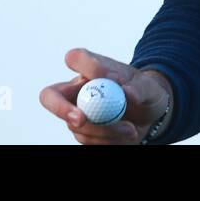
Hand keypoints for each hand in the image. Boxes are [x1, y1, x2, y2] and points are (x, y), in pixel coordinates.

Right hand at [39, 47, 173, 143]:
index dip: (82, 64)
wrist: (150, 115)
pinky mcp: (83, 134)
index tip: (105, 76)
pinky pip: (87, 142)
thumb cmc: (146, 93)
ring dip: (103, 131)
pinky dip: (107, 141)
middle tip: (81, 120)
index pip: (76, 58)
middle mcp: (77, 90)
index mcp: (91, 69)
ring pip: (75, 125)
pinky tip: (124, 135)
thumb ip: (140, 87)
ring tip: (130, 129)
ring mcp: (76, 113)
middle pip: (50, 95)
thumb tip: (127, 93)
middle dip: (61, 109)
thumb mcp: (150, 86)